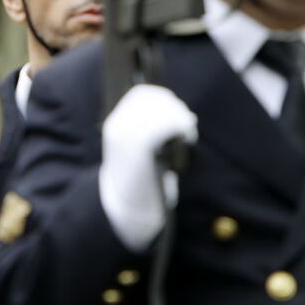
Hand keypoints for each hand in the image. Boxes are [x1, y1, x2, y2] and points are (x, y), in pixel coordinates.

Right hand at [98, 84, 197, 251]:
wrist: (127, 210)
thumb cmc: (140, 181)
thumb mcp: (140, 151)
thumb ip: (152, 130)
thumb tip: (181, 113)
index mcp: (116, 124)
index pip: (141, 93)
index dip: (163, 98)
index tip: (178, 114)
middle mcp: (117, 125)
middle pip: (152, 97)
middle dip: (175, 107)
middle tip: (187, 126)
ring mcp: (126, 135)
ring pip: (160, 108)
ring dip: (179, 117)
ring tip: (188, 133)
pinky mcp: (138, 146)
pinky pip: (163, 123)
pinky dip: (181, 126)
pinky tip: (188, 138)